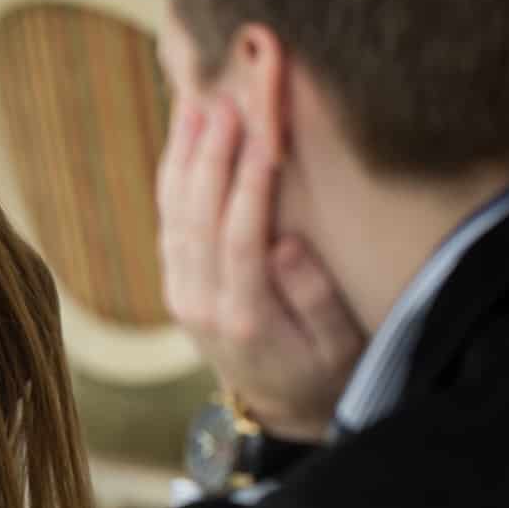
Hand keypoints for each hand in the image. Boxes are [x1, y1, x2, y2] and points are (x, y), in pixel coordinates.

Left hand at [158, 98, 364, 440]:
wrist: (279, 408)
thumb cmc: (325, 371)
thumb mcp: (340, 349)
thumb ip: (315, 302)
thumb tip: (286, 246)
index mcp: (246, 318)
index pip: (239, 241)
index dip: (247, 187)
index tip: (262, 135)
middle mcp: (201, 302)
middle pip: (198, 218)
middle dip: (210, 155)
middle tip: (226, 100)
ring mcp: (181, 290)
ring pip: (174, 212)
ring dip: (183, 153)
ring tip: (198, 99)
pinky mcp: (175, 278)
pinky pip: (168, 216)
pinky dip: (173, 170)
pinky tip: (185, 129)